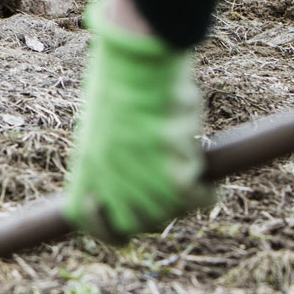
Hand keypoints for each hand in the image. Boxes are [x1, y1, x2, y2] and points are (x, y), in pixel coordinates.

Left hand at [63, 0, 215, 241]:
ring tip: (195, 185)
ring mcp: (140, 179)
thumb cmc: (126, 79)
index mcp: (86, 164)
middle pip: (133, 223)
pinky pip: (193, 200)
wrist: (140, 62)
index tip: (123, 232)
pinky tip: (209, 188)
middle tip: (173, 195)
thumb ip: (116, 152)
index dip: (104, 230)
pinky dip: (205, 197)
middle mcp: (110, 179)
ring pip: (166, 214)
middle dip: (155, 216)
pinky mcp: (172, 171)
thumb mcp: (108, 119)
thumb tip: (138, 168)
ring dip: (182, 205)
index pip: (84, 218)